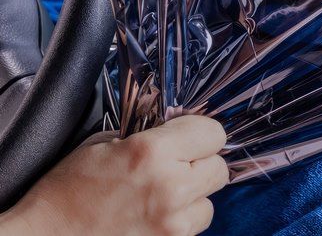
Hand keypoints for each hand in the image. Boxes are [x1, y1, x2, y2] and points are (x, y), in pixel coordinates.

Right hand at [0, 116, 228, 235]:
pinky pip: (191, 230)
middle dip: (201, 164)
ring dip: (192, 199)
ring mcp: (170, 224)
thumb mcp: (105, 143)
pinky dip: (179, 223)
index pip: (213, 133)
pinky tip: (152, 218)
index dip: (200, 133)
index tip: (187, 137)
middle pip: (219, 168)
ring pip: (209, 204)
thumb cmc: (67, 190)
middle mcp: (169, 187)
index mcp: (152, 152)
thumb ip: (150, 134)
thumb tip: (178, 130)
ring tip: (160, 197)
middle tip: (175, 167)